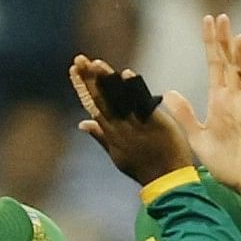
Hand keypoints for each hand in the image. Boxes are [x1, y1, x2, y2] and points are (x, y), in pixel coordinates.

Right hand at [69, 55, 192, 185]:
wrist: (166, 180)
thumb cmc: (142, 168)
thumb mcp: (117, 154)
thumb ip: (100, 136)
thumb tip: (82, 124)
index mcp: (110, 133)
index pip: (93, 104)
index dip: (83, 86)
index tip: (74, 70)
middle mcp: (120, 127)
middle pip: (102, 98)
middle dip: (90, 78)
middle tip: (79, 59)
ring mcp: (136, 124)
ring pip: (118, 98)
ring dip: (106, 79)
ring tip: (95, 63)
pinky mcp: (154, 122)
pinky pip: (142, 103)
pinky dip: (134, 88)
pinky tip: (126, 73)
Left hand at [163, 15, 240, 201]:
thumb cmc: (224, 164)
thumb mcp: (197, 137)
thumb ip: (185, 114)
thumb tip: (168, 92)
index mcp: (220, 100)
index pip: (215, 65)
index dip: (211, 44)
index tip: (206, 21)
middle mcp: (236, 99)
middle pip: (232, 63)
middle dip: (227, 41)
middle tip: (221, 18)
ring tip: (238, 39)